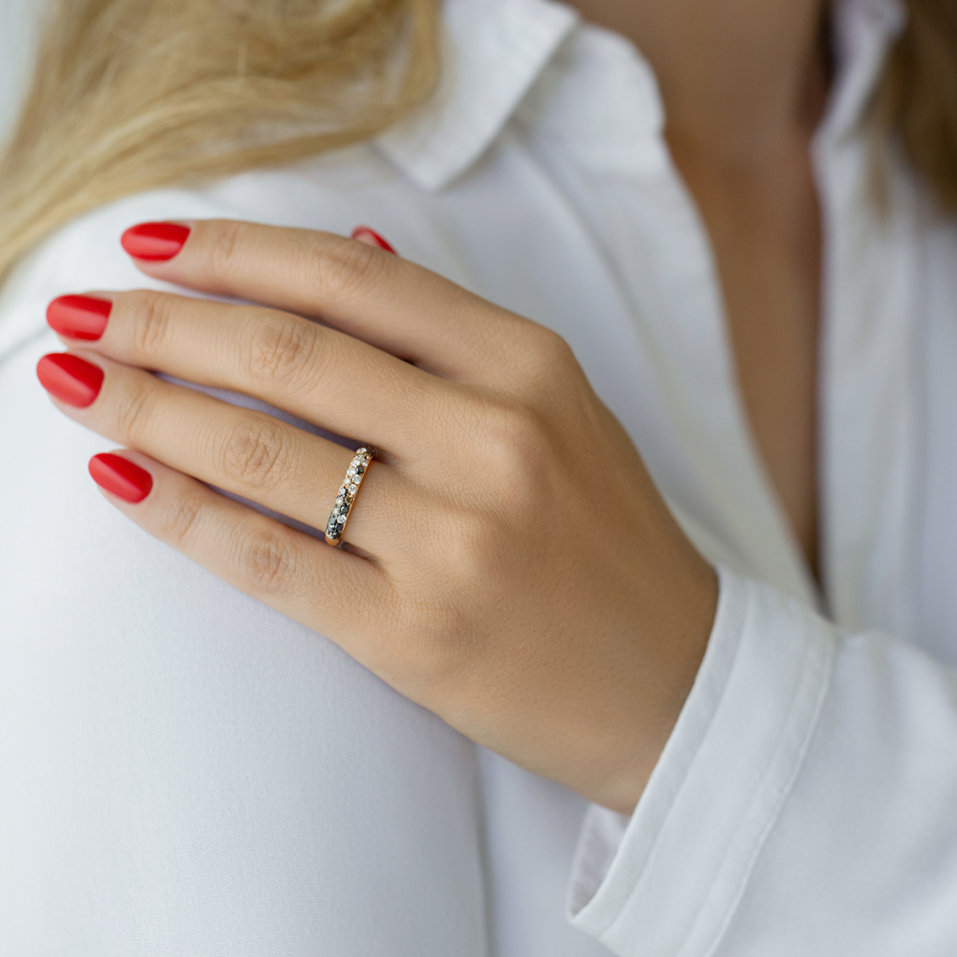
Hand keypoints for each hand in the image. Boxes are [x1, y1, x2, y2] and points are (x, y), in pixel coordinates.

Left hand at [36, 218, 717, 814]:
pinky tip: (121, 479)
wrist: (673, 680)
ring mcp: (453, 541)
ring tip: (76, 385)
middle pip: (289, 353)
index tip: (156, 248)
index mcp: (530, 368)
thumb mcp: (560, 409)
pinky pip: (267, 558)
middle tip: (84, 316)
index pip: (354, 279)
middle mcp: (493, 440)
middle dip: (164, 326)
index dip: (239, 253)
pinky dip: (180, 513)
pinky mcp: (414, 634)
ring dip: (147, 408)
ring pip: (261, 451)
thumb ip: (453, 335)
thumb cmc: (610, 540)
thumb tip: (347, 243)